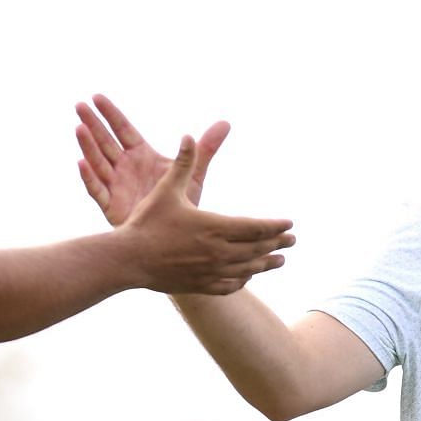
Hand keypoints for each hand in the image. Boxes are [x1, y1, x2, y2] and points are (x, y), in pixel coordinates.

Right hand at [75, 94, 227, 226]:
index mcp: (142, 156)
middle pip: (106, 142)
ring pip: (99, 162)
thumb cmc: (181, 205)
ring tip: (79, 129)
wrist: (174, 238)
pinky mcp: (112, 206)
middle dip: (93, 125)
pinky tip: (81, 164)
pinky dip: (89, 177)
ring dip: (88, 146)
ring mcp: (117, 186)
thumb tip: (225, 123)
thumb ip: (204, 149)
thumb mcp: (193, 174)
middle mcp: (126, 168)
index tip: (97, 96)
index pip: (124, 130)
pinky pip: (98, 190)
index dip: (111, 114)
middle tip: (79, 106)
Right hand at [112, 137, 294, 294]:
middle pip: (257, 249)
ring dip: (266, 264)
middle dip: (278, 244)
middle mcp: (217, 251)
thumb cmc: (147, 222)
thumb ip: (182, 164)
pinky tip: (247, 275)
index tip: (289, 223)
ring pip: (247, 269)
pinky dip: (243, 280)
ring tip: (280, 261)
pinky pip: (230, 285)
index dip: (276, 226)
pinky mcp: (200, 285)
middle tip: (292, 240)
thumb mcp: (166, 190)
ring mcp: (210, 271)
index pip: (256, 227)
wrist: (128, 259)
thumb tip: (189, 135)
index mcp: (213, 226)